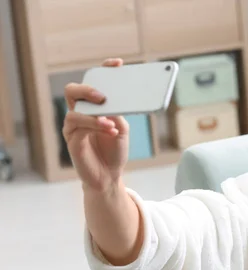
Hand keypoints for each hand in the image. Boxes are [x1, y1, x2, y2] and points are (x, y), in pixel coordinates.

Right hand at [63, 58, 129, 192]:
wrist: (110, 175)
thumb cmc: (115, 149)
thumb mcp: (122, 128)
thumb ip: (117, 113)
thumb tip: (115, 102)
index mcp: (94, 105)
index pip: (95, 81)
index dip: (104, 69)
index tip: (117, 63)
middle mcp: (81, 111)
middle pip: (73, 90)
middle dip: (87, 89)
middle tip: (102, 96)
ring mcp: (74, 125)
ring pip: (75, 110)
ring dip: (95, 116)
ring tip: (111, 123)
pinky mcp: (71, 139)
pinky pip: (78, 126)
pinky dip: (95, 126)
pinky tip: (109, 130)